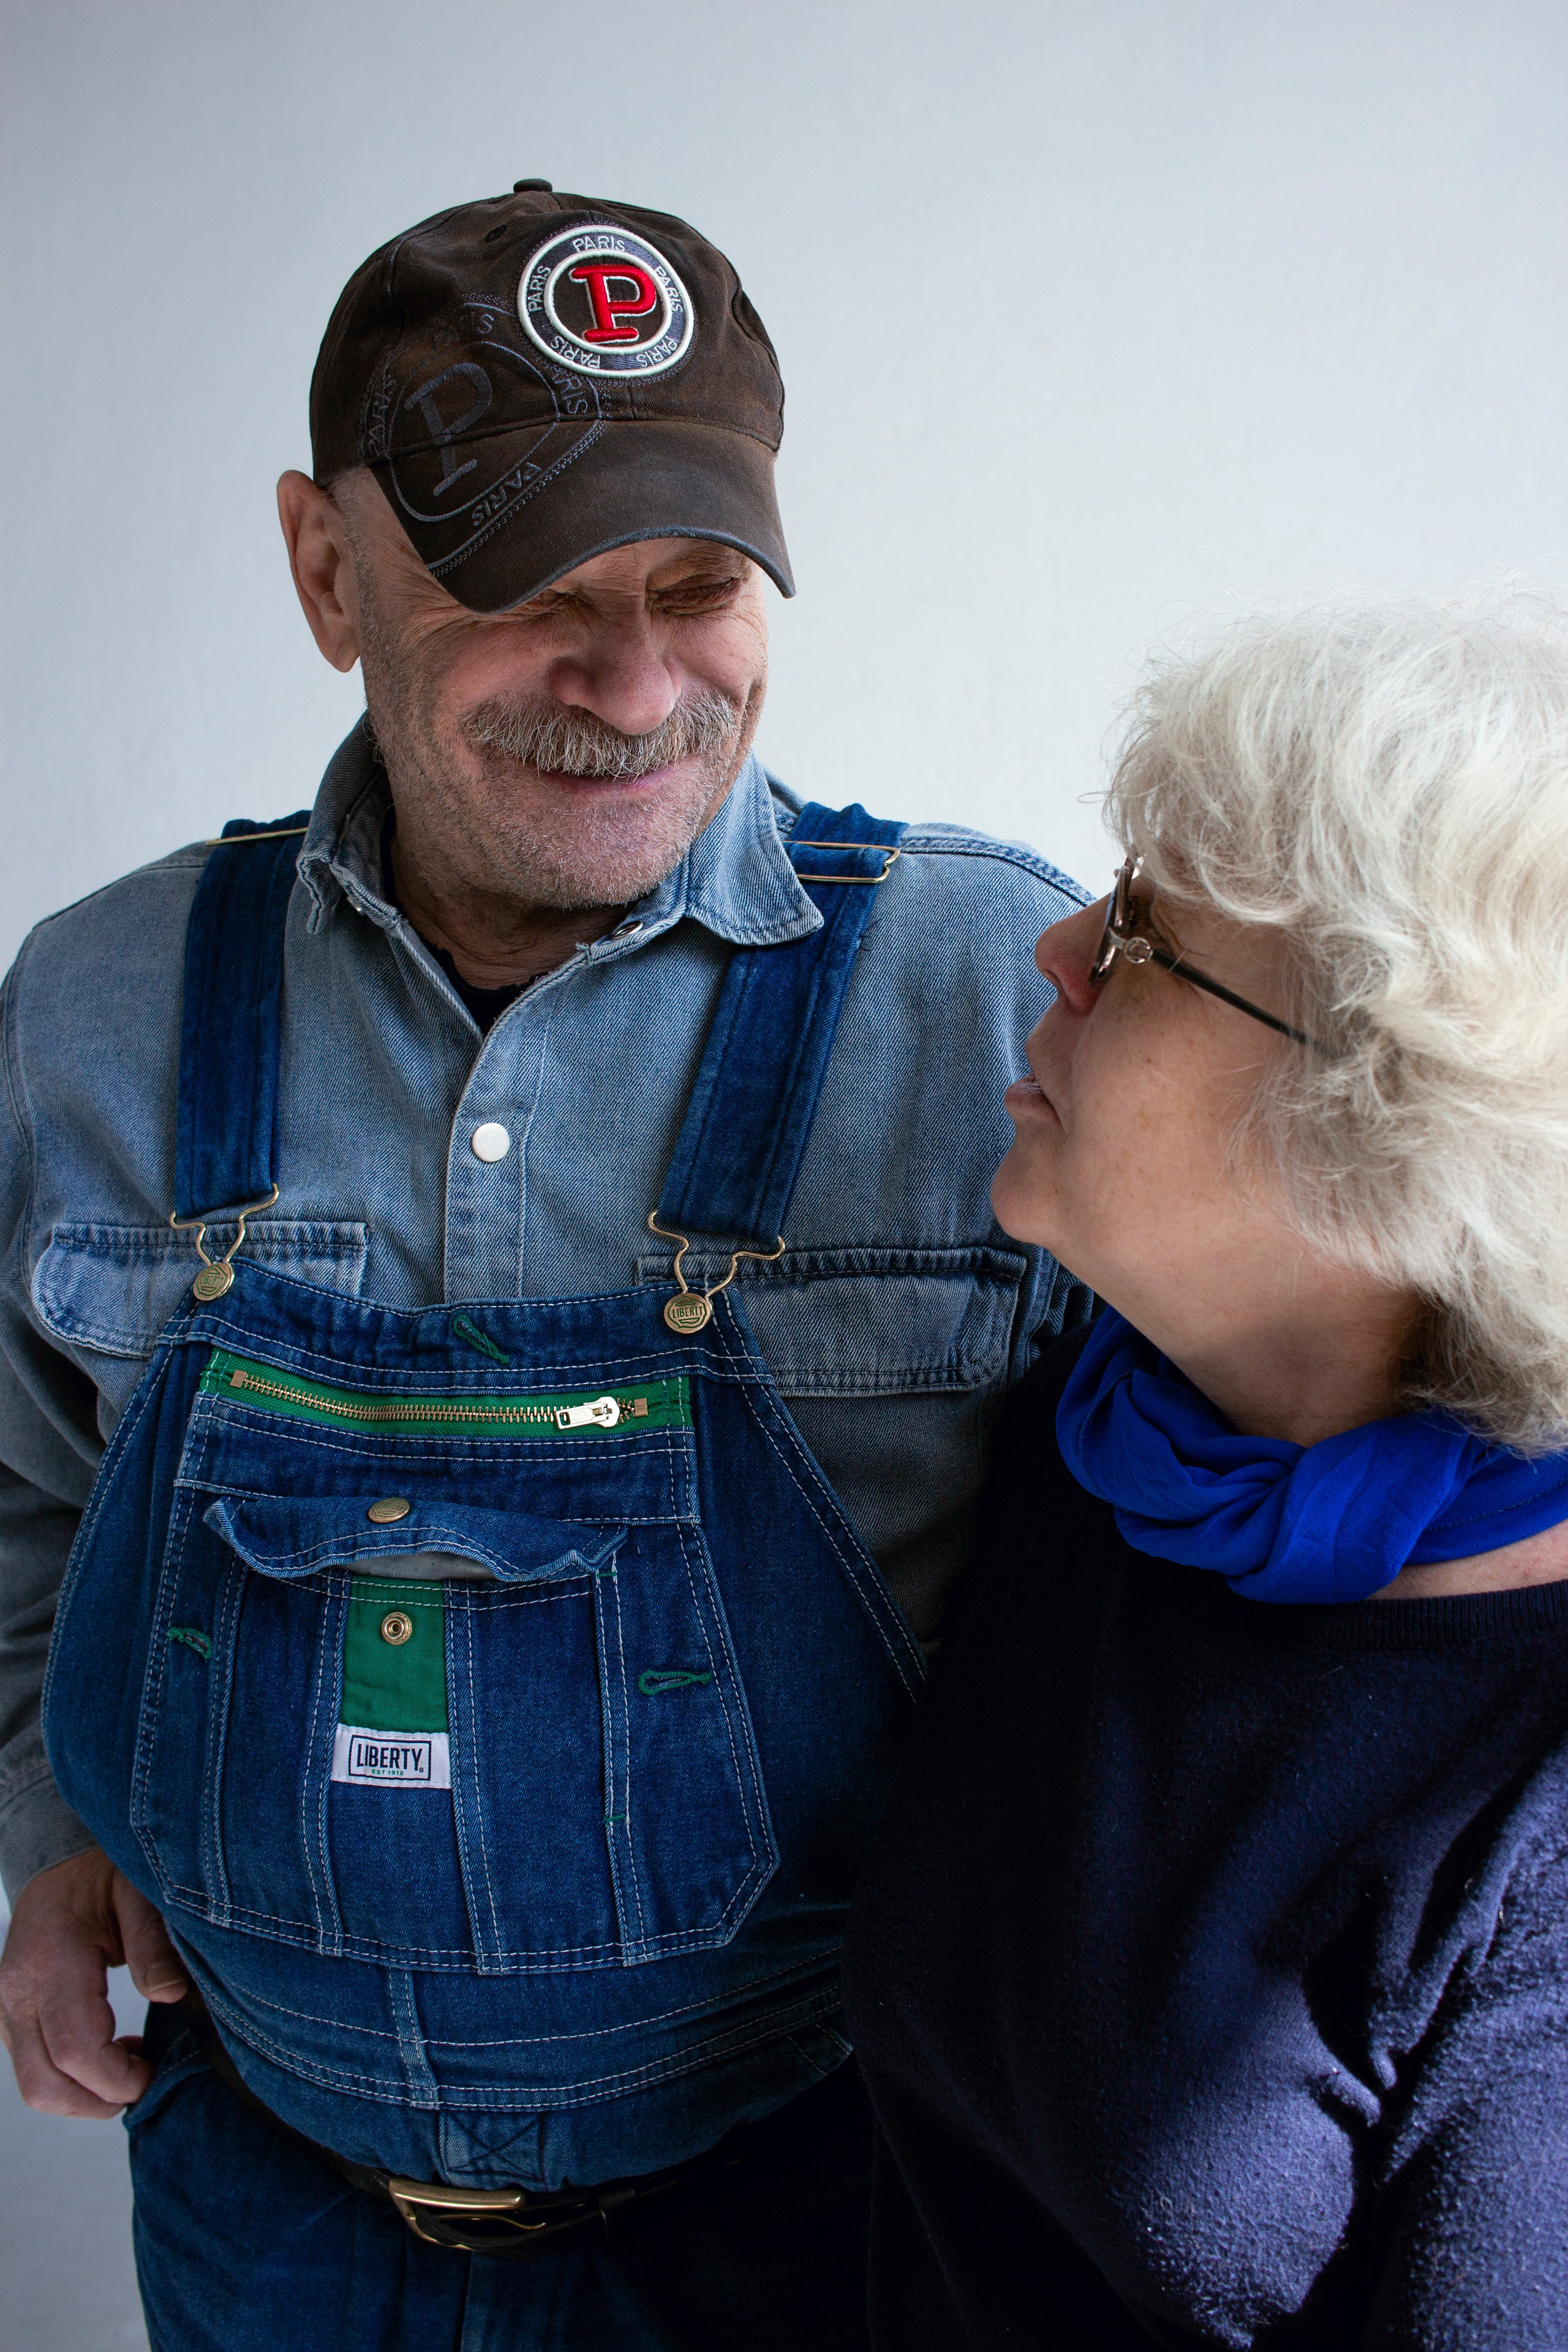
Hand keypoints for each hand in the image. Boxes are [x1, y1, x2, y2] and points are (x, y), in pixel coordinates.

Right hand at [0, 1846, 186, 2115]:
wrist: (58, 1867)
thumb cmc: (103, 1876)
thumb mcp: (139, 1895)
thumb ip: (155, 1946)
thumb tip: (172, 1994)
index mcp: (50, 1961)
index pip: (74, 2051)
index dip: (117, 2078)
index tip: (155, 2071)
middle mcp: (16, 1992)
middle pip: (45, 2084)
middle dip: (100, 2100)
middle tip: (147, 2080)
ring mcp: (4, 2009)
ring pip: (35, 2086)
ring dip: (86, 2095)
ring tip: (131, 2064)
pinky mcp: (8, 2019)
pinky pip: (33, 2069)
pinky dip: (71, 2079)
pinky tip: (109, 2051)